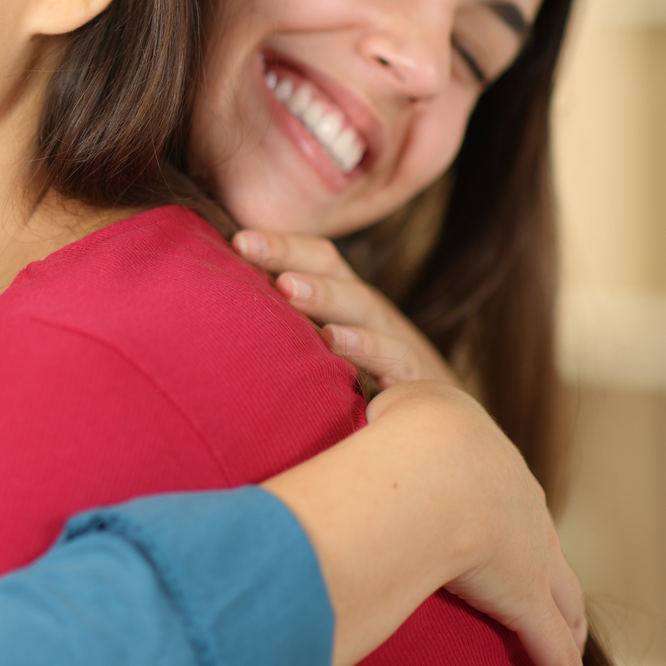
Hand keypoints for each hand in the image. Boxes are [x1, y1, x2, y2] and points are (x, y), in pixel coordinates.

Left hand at [232, 230, 460, 389]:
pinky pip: (390, 358)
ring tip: (285, 287)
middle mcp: (369, 313)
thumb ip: (290, 324)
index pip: (319, 257)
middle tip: (246, 245)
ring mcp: (394, 341)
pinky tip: (333, 340)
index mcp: (346, 299)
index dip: (281, 243)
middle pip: (333, 273)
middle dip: (289, 256)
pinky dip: (364, 346)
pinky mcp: (414, 380)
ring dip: (322, 294)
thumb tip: (224, 307)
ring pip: (360, 308)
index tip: (236, 238)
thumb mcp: (330, 346)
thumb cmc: (365, 382)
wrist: (441, 427)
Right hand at [261, 381, 590, 665]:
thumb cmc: (402, 429)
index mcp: (486, 463)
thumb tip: (314, 365)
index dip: (510, 520)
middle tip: (559, 599)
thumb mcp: (383, 409)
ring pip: (561, 599)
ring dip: (567, 626)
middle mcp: (519, 507)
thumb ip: (358, 404)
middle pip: (544, 549)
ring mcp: (527, 556)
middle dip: (552, 574)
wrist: (434, 455)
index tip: (508, 534)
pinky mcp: (525, 599)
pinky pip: (551, 650)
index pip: (506, 497)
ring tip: (571, 648)